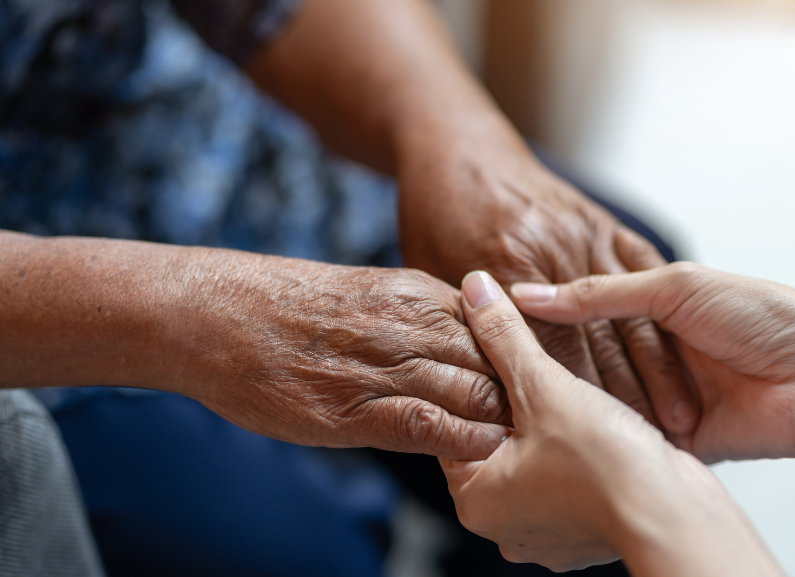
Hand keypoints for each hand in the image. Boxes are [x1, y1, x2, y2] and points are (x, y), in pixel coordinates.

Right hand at [174, 253, 511, 459]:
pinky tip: (479, 455)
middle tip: (544, 423)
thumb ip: (415, 317)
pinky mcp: (356, 409)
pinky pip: (429, 425)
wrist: (218, 314)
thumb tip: (454, 350)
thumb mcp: (366, 292)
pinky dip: (462, 442)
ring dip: (502, 422)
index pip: (497, 328)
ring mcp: (384, 365)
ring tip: (524, 447)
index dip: (521, 360)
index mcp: (417, 292)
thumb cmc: (287, 306)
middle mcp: (411, 324)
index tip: (534, 385)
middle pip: (497, 361)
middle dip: (524, 394)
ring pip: (474, 391)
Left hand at [398, 140, 698, 436]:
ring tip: (680, 421)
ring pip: (628, 312)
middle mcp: (551, 249)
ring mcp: (582, 233)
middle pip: (595, 338)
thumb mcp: (432, 272)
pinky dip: (660, 317)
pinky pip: (642, 275)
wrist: (459, 147)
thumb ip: (461, 323)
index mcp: (505, 265)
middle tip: (650, 449)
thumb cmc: (437, 214)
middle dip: (625, 399)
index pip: (548, 348)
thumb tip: (477, 385)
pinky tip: (678, 356)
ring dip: (657, 371)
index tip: (597, 447)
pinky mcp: (603, 223)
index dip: (576, 403)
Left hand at [441, 271, 782, 576]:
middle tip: (533, 366)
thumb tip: (474, 289)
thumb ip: (505, 336)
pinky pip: (567, 474)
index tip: (495, 350)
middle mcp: (503, 522)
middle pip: (496, 438)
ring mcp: (545, 530)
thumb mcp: (544, 386)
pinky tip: (592, 422)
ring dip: (549, 421)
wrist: (679, 520)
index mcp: (475, 498)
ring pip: (534, 455)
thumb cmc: (607, 466)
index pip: (457, 423)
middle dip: (516, 401)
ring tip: (564, 390)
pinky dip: (576, 447)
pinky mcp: (584, 529)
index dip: (477, 380)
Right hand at [511, 262, 794, 464]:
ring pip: (600, 398)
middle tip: (497, 366)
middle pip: (586, 357)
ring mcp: (659, 395)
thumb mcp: (676, 287)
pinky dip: (602, 432)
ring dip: (572, 398)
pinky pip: (625, 434)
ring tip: (518, 399)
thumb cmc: (767, 318)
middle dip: (550, 362)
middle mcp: (652, 351)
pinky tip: (563, 427)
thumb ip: (600, 293)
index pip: (582, 310)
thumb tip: (532, 294)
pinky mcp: (671, 437)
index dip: (542, 315)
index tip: (497, 318)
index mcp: (653, 305)